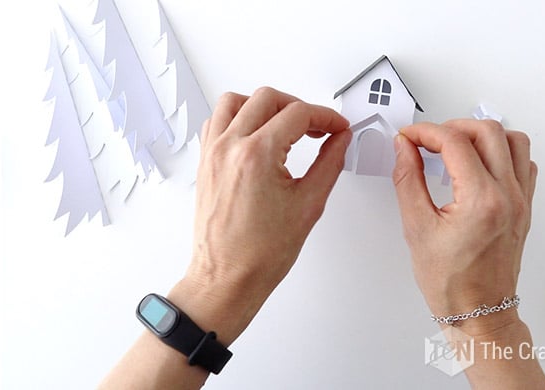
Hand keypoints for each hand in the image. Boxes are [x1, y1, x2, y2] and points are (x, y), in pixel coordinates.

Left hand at [173, 87, 350, 344]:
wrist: (227, 278)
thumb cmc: (259, 254)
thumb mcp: (308, 205)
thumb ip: (329, 163)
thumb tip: (339, 141)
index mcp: (257, 155)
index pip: (298, 114)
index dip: (326, 117)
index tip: (337, 127)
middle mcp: (230, 147)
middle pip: (268, 98)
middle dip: (300, 107)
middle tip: (318, 127)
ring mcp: (212, 153)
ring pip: (236, 101)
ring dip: (265, 105)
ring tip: (286, 124)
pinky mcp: (205, 162)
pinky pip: (216, 121)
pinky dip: (238, 117)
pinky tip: (256, 133)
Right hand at [392, 119, 536, 334]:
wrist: (480, 313)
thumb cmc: (452, 285)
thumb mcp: (417, 229)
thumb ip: (408, 180)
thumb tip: (405, 149)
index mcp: (481, 201)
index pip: (454, 142)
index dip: (425, 132)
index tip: (409, 137)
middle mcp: (508, 196)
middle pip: (487, 131)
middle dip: (452, 127)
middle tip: (428, 140)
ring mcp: (521, 201)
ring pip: (513, 141)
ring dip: (482, 135)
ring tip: (456, 146)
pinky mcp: (525, 207)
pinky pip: (524, 163)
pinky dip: (503, 153)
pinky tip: (480, 164)